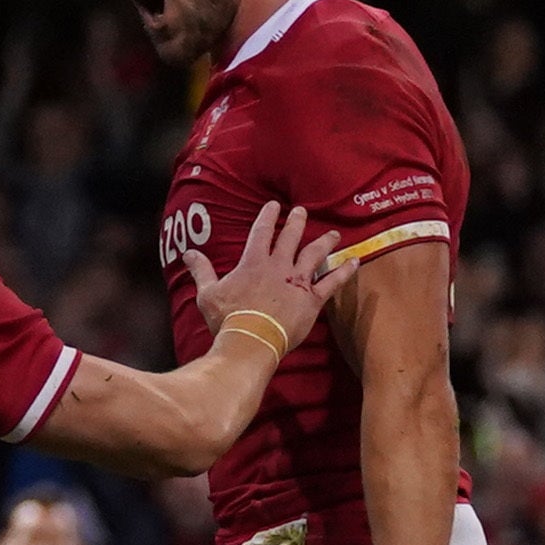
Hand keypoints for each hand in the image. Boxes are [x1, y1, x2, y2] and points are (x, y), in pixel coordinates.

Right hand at [182, 199, 333, 355]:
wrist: (251, 340)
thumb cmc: (227, 318)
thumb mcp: (207, 292)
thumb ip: (201, 270)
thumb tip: (188, 254)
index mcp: (253, 262)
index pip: (261, 231)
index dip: (268, 216)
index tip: (274, 205)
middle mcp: (278, 266)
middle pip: (290, 237)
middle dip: (297, 222)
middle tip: (302, 211)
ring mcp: (297, 282)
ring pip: (315, 255)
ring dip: (325, 242)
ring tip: (334, 233)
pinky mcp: (312, 300)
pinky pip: (332, 283)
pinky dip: (345, 272)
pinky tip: (356, 262)